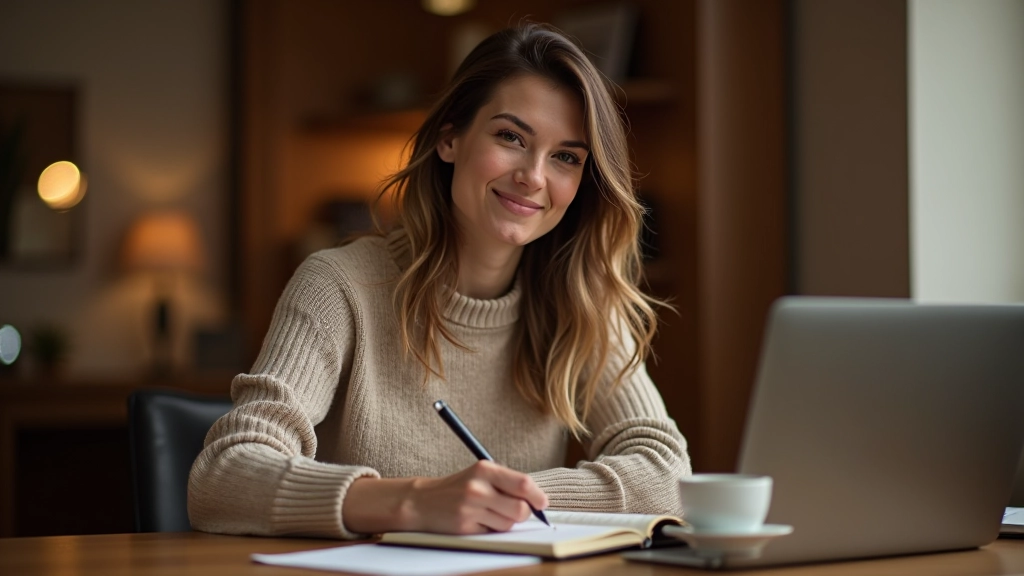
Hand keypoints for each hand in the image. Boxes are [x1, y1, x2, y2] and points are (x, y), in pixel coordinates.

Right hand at [341, 461, 547, 534]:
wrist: (423, 501)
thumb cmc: (459, 487)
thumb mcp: (480, 475)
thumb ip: (507, 483)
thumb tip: (538, 499)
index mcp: (485, 469)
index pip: (523, 484)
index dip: (538, 496)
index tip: (542, 503)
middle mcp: (477, 487)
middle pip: (520, 509)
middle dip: (525, 514)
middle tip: (517, 511)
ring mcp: (470, 508)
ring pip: (509, 524)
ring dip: (506, 522)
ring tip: (490, 513)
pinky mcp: (465, 527)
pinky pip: (493, 534)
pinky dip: (491, 530)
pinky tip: (478, 521)